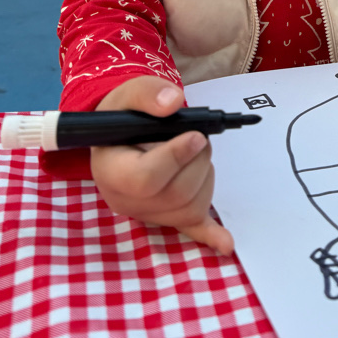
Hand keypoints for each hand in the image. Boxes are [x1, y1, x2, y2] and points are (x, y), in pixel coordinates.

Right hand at [90, 75, 232, 255]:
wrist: (119, 136)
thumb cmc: (123, 116)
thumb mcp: (128, 94)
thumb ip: (148, 94)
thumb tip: (173, 103)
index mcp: (111, 171)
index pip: (145, 179)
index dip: (176, 157)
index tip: (195, 135)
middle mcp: (127, 201)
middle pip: (178, 193)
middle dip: (199, 159)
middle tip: (198, 135)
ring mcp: (149, 213)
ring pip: (192, 205)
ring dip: (205, 173)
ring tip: (193, 151)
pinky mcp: (169, 217)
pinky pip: (191, 230)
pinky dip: (210, 236)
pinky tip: (226, 244)